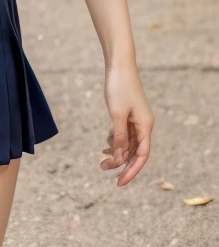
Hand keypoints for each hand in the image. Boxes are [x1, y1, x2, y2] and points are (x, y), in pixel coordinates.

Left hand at [100, 62, 153, 185]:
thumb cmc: (119, 87)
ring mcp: (137, 119)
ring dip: (117, 152)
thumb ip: (119, 137)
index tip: (119, 183)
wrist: (119, 64)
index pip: (141, 156)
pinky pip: (125, 134)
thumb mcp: (117, 114)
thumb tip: (120, 157)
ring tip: (101, 157)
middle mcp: (144, 125)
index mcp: (145, 126)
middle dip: (120, 162)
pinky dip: (116, 140)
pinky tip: (106, 143)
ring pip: (128, 144)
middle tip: (103, 168)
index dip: (131, 171)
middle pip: (134, 152)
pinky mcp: (129, 113)